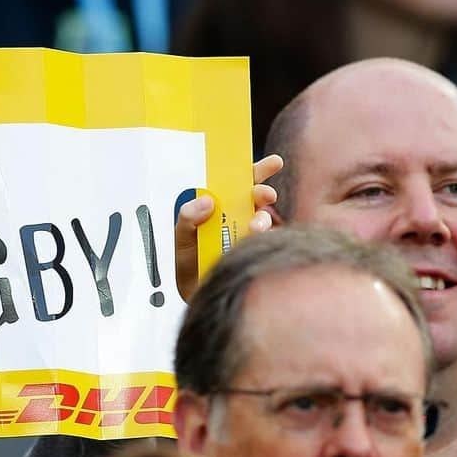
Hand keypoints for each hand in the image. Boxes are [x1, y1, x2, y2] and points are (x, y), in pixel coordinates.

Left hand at [174, 155, 281, 301]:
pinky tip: (259, 242)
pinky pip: (269, 243)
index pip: (240, 183)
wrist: (194, 293)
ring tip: (255, 227)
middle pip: (258, 198)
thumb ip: (188, 218)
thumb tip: (207, 201)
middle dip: (263, 193)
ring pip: (264, 220)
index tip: (274, 163)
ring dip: (263, 220)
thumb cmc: (189, 262)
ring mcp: (249, 235)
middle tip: (265, 196)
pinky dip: (267, 240)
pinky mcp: (256, 253)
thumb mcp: (182, 238)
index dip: (257, 171)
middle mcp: (239, 217)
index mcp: (221, 207)